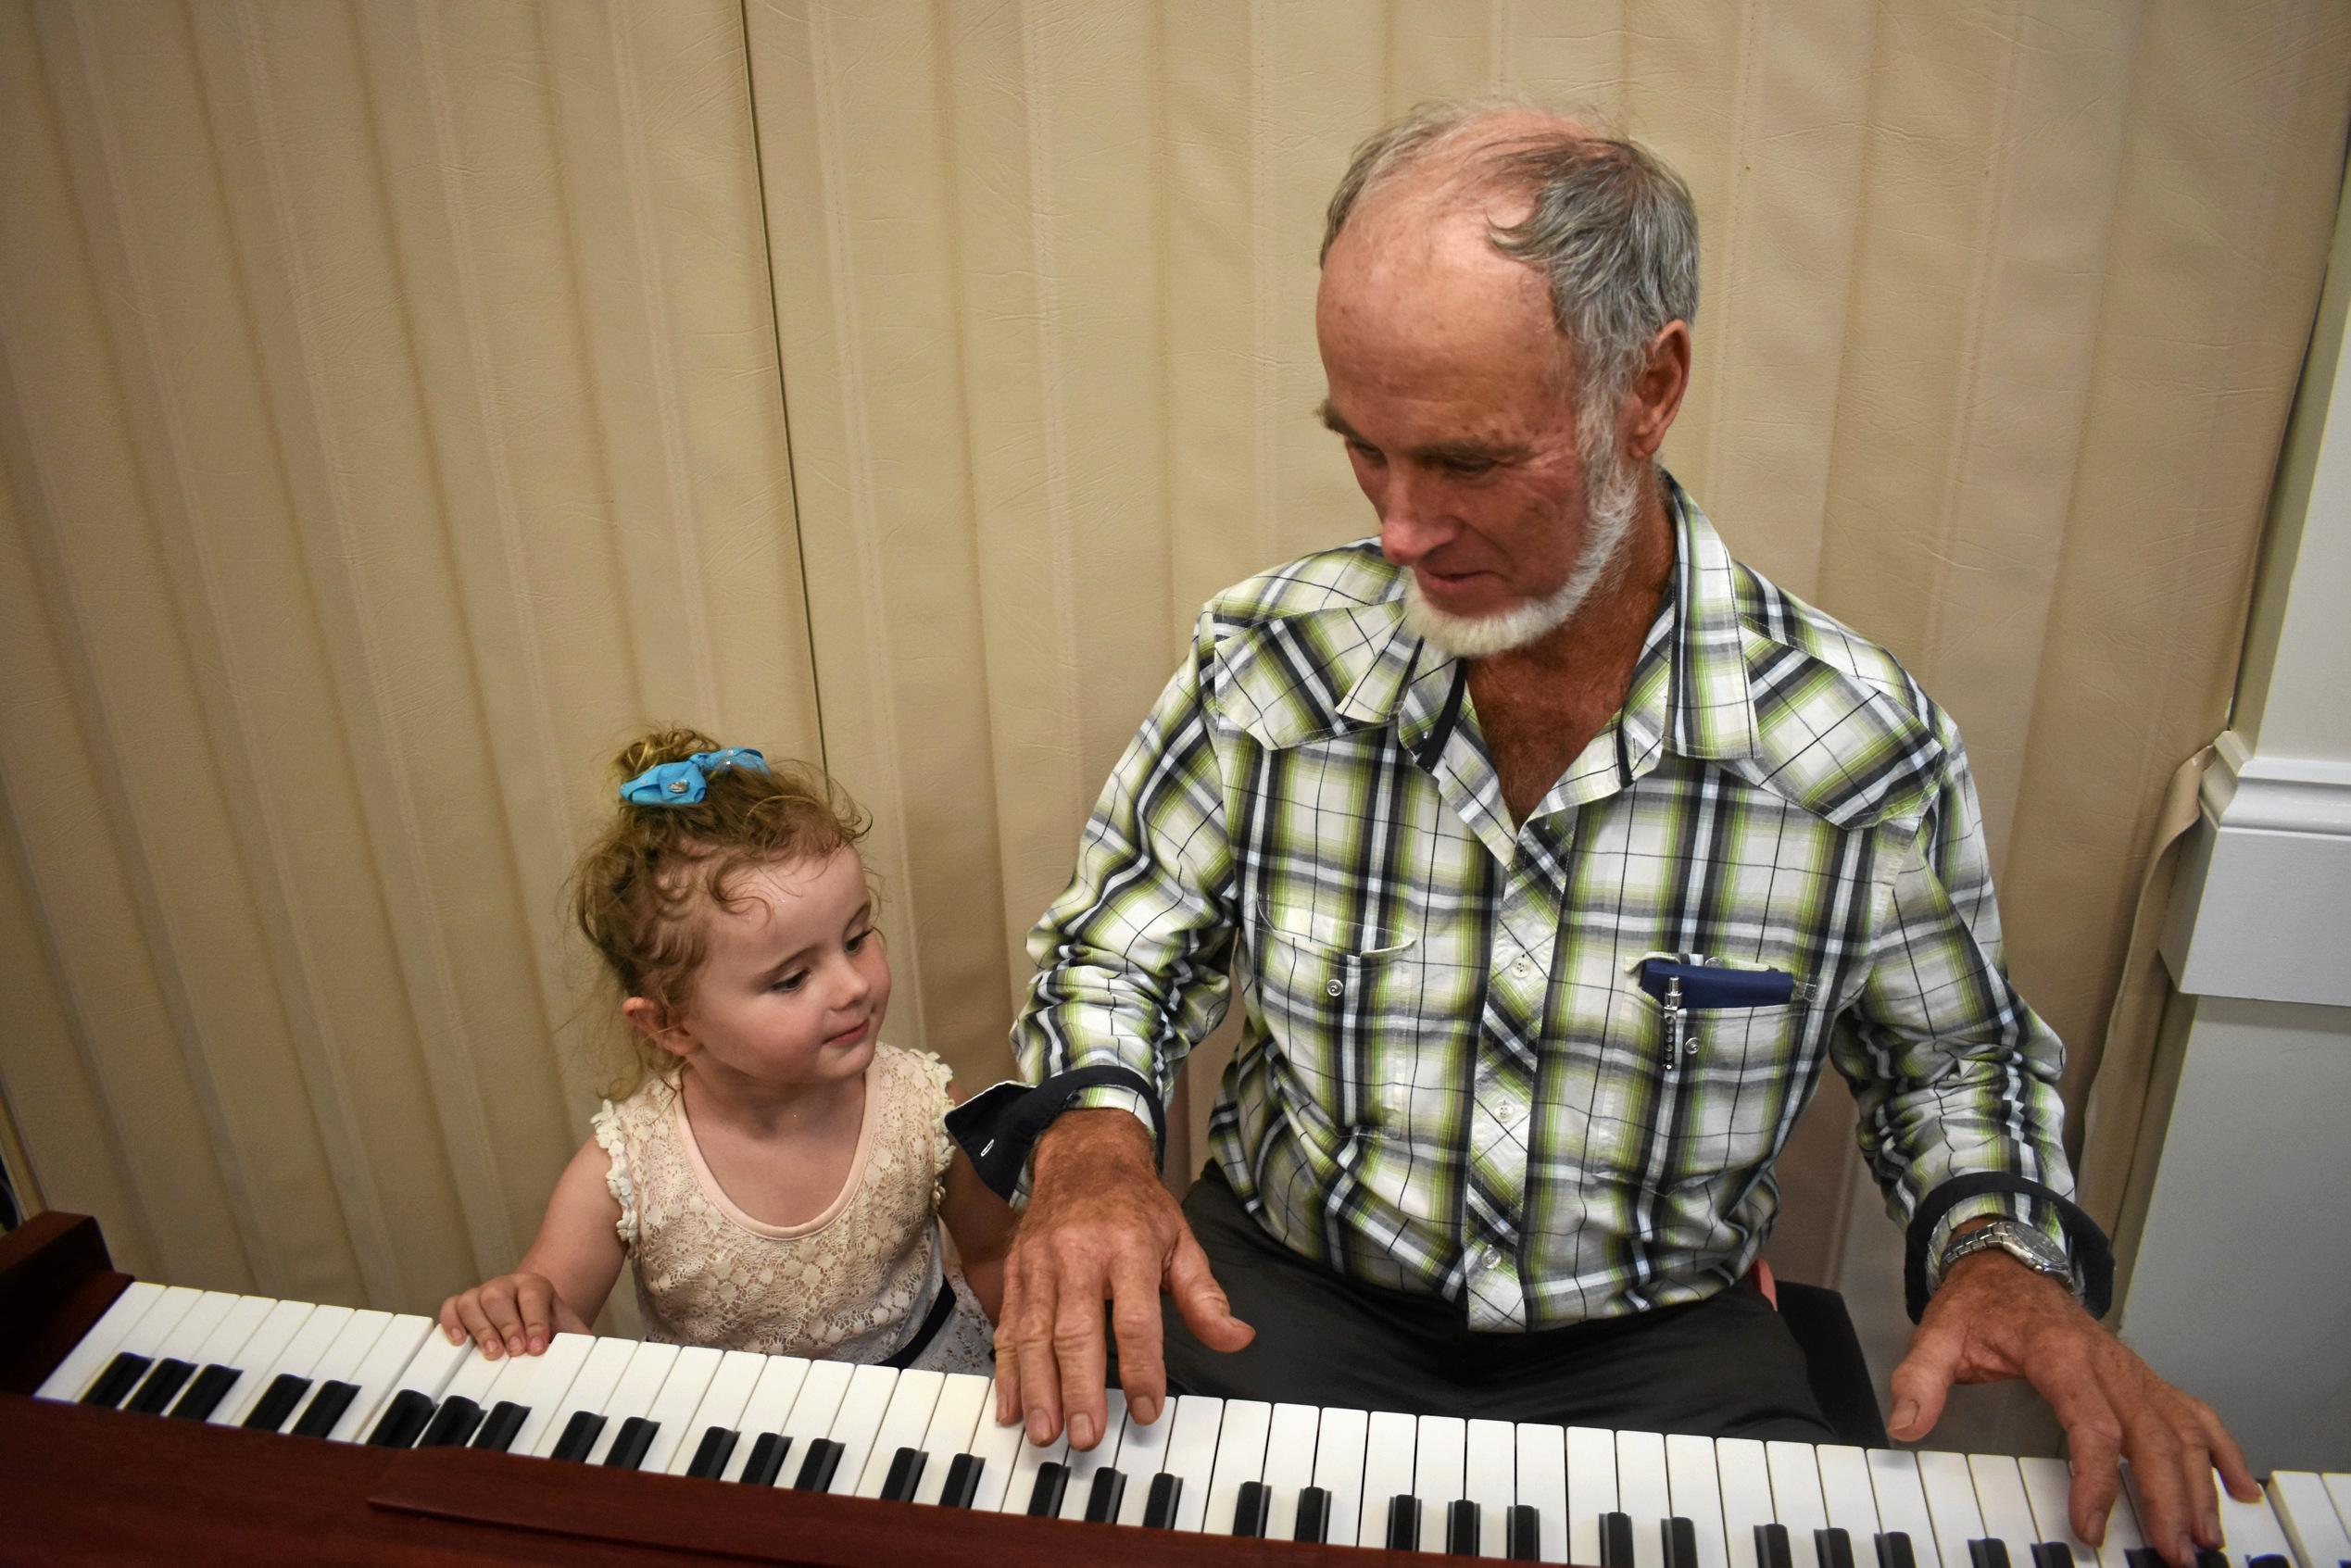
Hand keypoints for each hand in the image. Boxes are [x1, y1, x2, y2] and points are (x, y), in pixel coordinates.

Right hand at [437, 1272, 585, 1358]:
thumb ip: (579, 1343)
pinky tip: (460, 1341)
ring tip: (492, 1353)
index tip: (537, 1347)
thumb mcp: (569, 1333)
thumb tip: (594, 1359)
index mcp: (535, 1286)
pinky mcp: (462, 1306)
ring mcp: (482, 1293)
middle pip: (498, 1295)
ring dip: (481, 1328)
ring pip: (472, 1300)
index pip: (533, 1296)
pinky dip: (451, 1322)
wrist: (533, 1324)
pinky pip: (451, 1307)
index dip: (535, 1321)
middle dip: (507, 1325)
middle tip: (515, 1352)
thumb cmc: (550, 1330)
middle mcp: (507, 1285)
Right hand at [993, 1109, 1253, 1449]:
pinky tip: (1012, 1407)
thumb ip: (1204, 1296)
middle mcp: (1079, 1254)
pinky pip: (1008, 1325)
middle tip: (1087, 1436)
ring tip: (1046, 1432)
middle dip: (1080, 1388)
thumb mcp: (1180, 1240)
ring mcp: (1041, 1262)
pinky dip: (1007, 1370)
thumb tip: (1237, 1338)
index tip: (1147, 1409)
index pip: (1135, 1318)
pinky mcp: (1016, 1270)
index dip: (1142, 1367)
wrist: (1083, 1155)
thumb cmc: (1136, 1205)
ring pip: (1034, 1333)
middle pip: (1076, 1331)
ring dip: (1038, 1388)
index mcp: (1129, 1247)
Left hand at [1889, 1250, 2255, 1566]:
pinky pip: (2193, 1412)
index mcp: (2059, 1353)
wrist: (2006, 1262)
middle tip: (2174, 1552)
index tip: (2090, 1526)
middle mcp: (2107, 1362)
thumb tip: (1904, 1422)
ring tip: (2204, 1538)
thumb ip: (1918, 1378)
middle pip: (2151, 1435)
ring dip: (2198, 1485)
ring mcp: (2131, 1370)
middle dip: (2168, 1497)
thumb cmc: (1979, 1303)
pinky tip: (2238, 1489)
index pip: (2092, 1425)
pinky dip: (2221, 1449)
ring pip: (2180, 1429)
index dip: (2095, 1479)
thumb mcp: (1937, 1332)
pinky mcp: (2142, 1378)